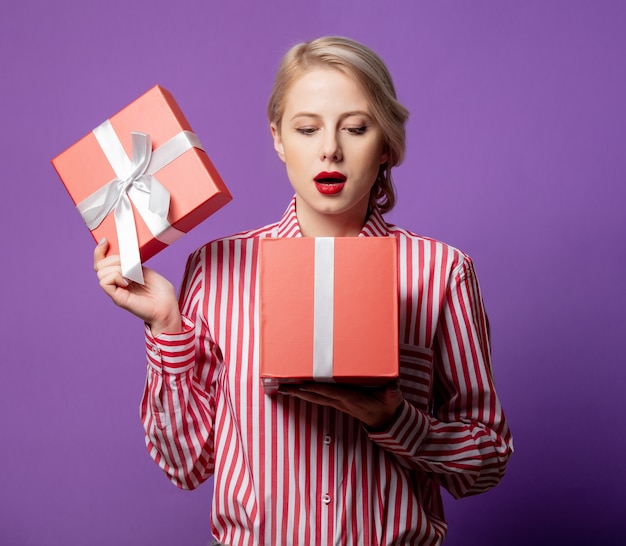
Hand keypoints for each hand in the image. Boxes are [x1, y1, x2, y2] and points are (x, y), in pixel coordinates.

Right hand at [93, 238, 181, 334]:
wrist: (167, 308)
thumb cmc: (161, 293)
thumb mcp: (146, 271)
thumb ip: (133, 263)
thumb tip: (122, 255)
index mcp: (121, 276)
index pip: (102, 263)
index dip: (100, 251)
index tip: (106, 241)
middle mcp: (116, 284)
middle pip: (99, 266)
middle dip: (113, 259)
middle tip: (131, 265)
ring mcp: (116, 291)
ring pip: (101, 272)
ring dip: (117, 268)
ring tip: (132, 275)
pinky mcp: (117, 298)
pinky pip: (105, 282)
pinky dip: (116, 276)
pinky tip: (128, 280)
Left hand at [279, 381, 403, 430]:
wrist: (385, 421)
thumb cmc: (387, 406)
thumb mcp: (392, 399)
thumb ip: (392, 392)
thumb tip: (393, 386)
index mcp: (352, 398)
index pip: (331, 392)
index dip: (316, 388)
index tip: (302, 384)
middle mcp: (341, 402)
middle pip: (316, 396)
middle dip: (299, 392)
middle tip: (282, 387)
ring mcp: (338, 403)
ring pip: (315, 398)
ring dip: (299, 393)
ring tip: (284, 388)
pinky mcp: (338, 402)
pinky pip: (319, 397)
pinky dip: (307, 393)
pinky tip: (298, 390)